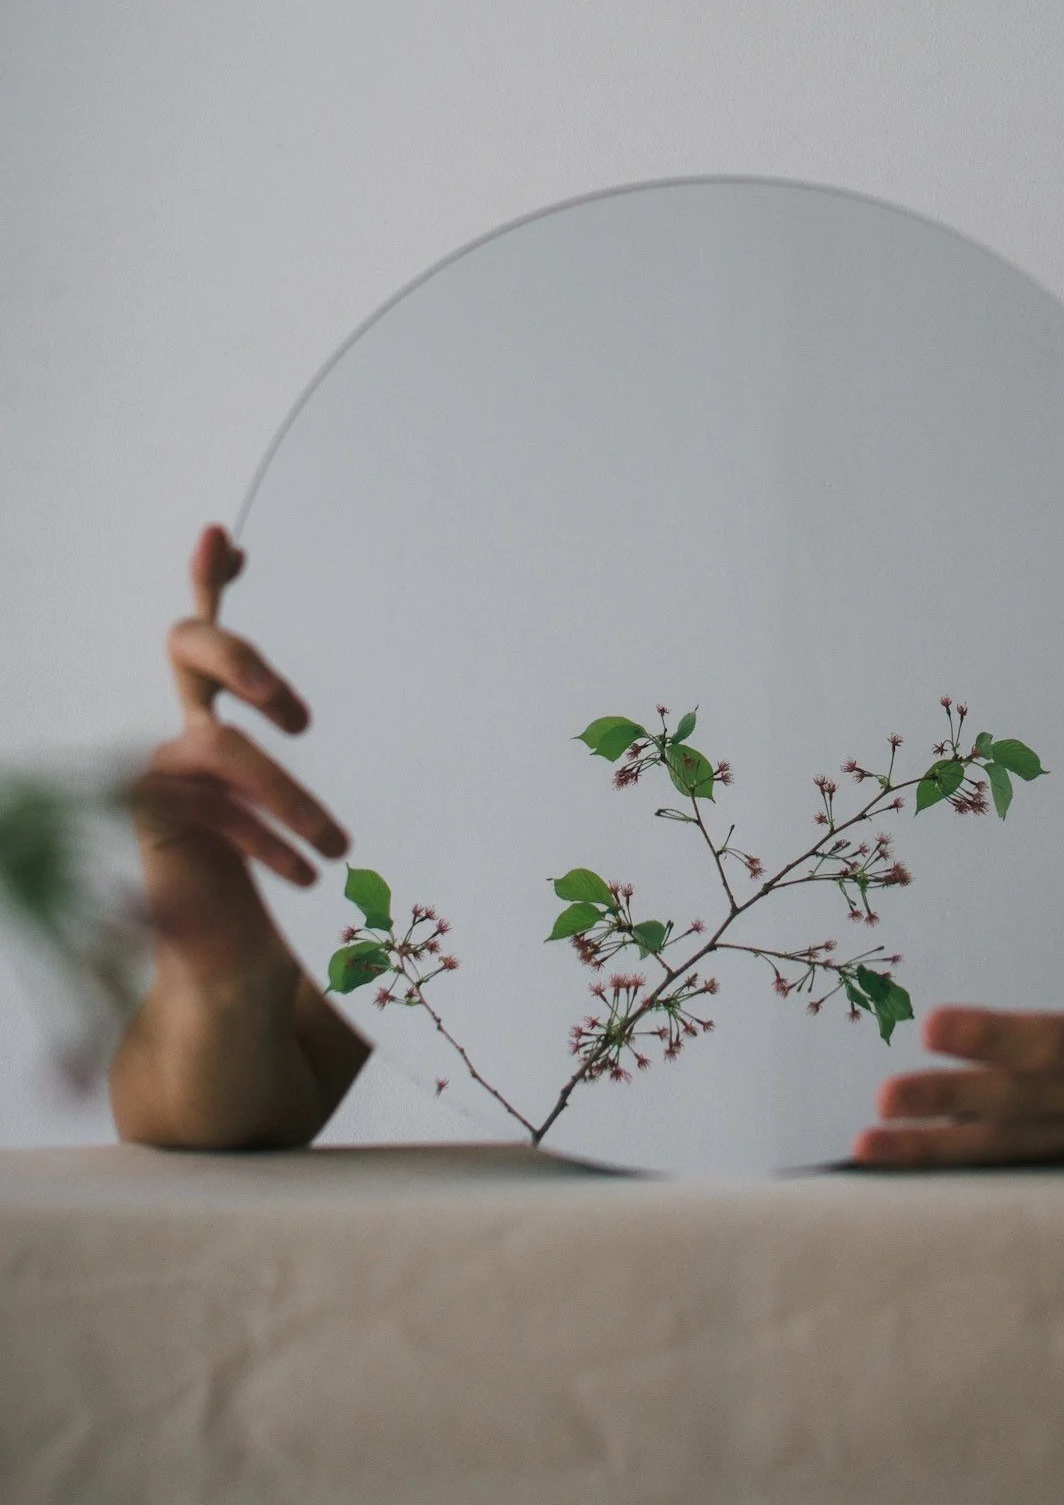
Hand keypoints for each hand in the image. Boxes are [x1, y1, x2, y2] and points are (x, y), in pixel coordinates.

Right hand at [130, 524, 347, 978]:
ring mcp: (164, 770)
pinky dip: (266, 841)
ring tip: (339, 842)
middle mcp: (188, 725)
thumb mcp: (352, 802)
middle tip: (299, 706)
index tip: (229, 538)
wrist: (243, 967)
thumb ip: (376, 751)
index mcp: (228, 709)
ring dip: (286, 793)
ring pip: (220, 748)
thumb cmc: (312, 875)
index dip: (211, 578)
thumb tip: (466, 687)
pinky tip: (307, 874)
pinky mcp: (156, 818)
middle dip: (239, 652)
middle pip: (187, 644)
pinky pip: (214, 810)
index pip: (215, 628)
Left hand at [851, 873, 1063, 1165]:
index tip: (933, 1023)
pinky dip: (948, 1165)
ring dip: (933, 1147)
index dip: (997, 1037)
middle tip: (884, 1095)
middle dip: (949, 1099)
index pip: (1059, 1041)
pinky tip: (891, 1161)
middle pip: (1018, 1100)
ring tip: (868, 1143)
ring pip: (1003, 1143)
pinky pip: (1005, 1163)